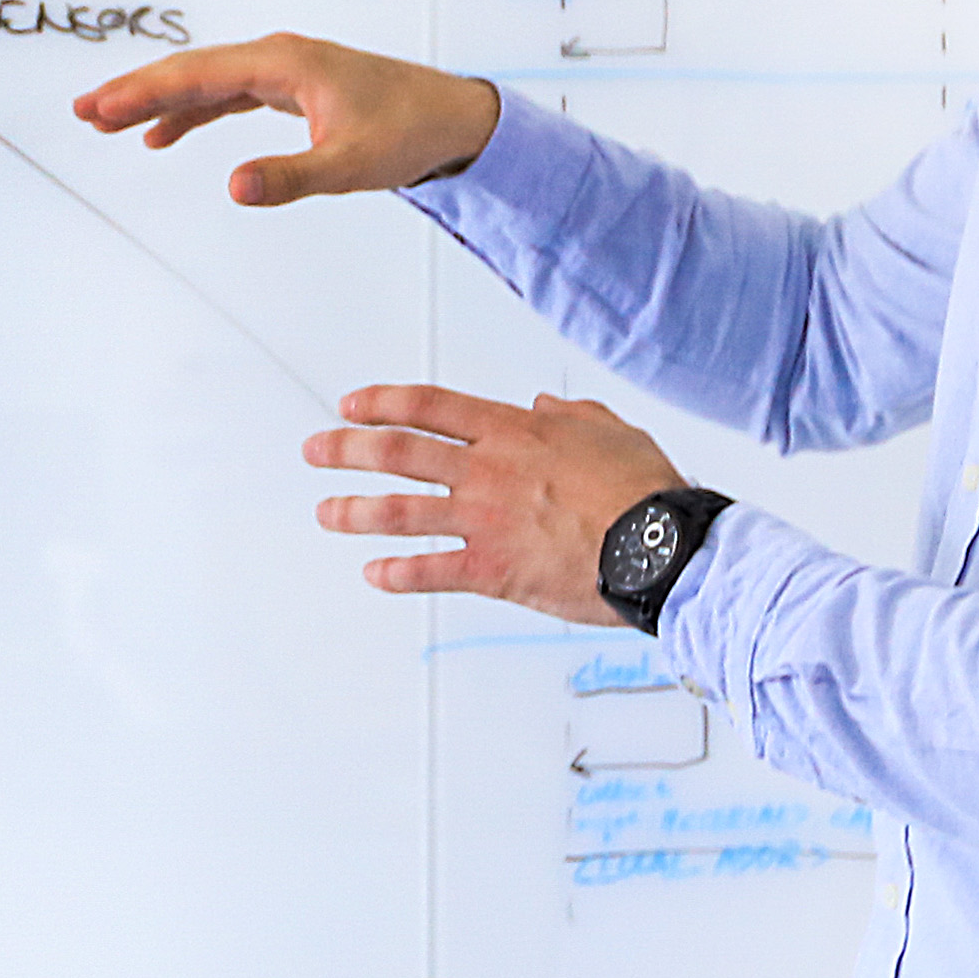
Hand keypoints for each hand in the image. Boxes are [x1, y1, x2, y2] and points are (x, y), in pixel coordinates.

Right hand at [81, 32, 505, 206]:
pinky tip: (162, 137)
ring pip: (204, 82)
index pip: (198, 74)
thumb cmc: (409, 133)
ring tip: (105, 123)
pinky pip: (226, 95)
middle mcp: (277, 57)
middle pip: (191, 70)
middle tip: (81, 111)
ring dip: (156, 101)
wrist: (453, 120)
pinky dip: (191, 113)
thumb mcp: (349, 164)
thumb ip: (290, 177)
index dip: (144, 90)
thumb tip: (232, 188)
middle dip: (134, 89)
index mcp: (284, 63)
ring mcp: (282, 71)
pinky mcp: (290, 89)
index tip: (100, 106)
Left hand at [307, 383, 686, 621]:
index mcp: (513, 431)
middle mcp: (487, 471)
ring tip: (325, 512)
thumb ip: (571, 415)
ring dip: (354, 511)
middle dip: (346, 449)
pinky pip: (429, 571)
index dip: (382, 403)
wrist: (661, 546)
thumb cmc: (646, 490)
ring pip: (399, 512)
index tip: (351, 405)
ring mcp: (484, 520)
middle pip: (397, 453)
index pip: (429, 407)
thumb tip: (545, 404)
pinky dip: (396, 574)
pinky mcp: (491, 570)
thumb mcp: (611, 430)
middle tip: (316, 450)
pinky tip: (374, 574)